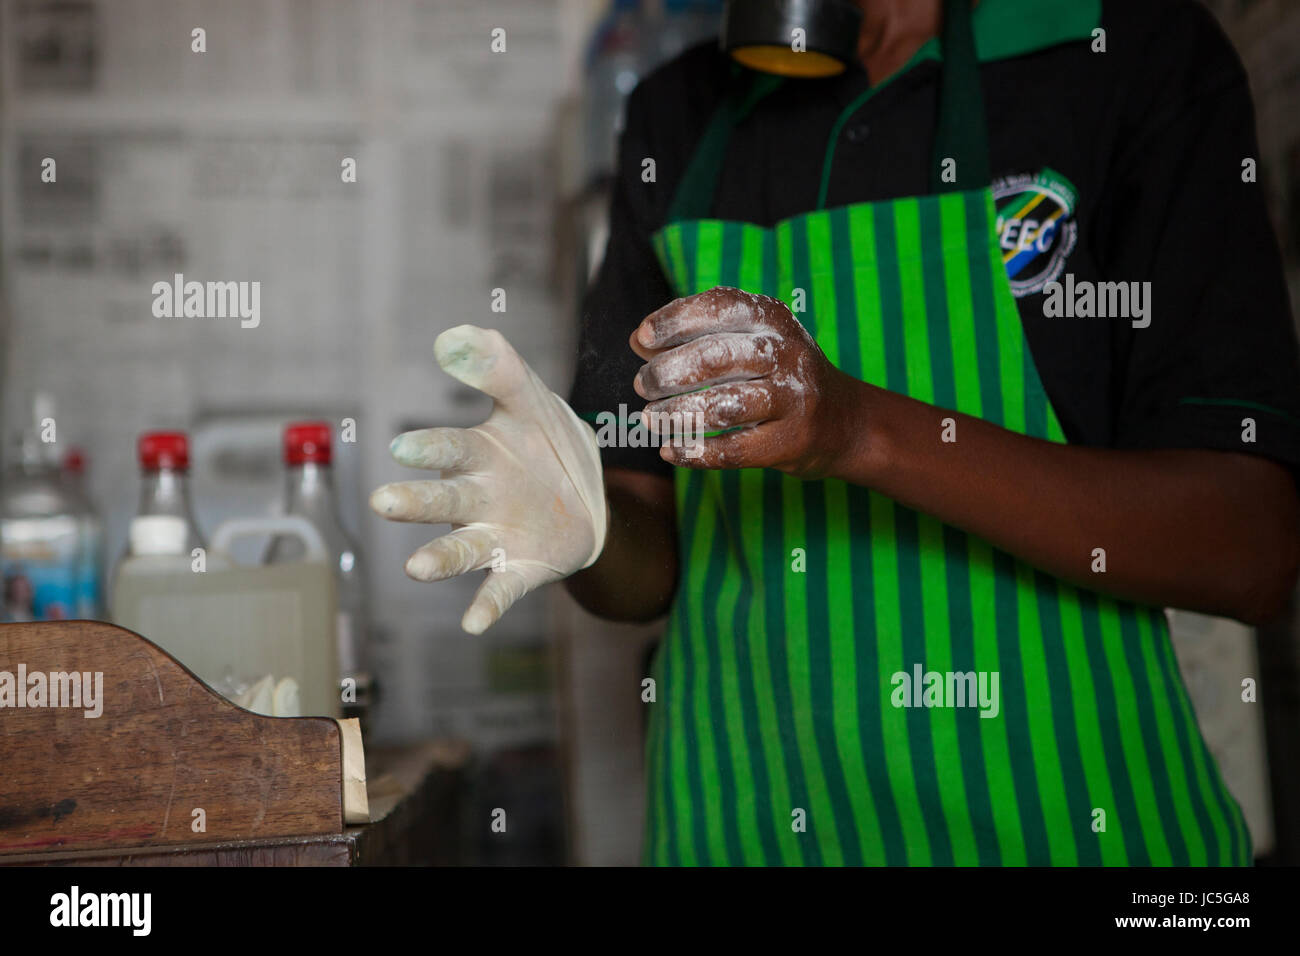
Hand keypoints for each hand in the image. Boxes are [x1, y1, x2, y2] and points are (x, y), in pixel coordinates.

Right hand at [370, 326, 606, 634]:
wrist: (589, 494)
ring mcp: (496, 535)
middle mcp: (477, 498)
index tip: (404, 447)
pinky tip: (473, 625)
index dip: (430, 447)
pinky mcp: (521, 567)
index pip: (450, 448)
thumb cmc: (544, 442)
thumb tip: (455, 337)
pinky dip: (487, 605)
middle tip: (384, 502)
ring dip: (440, 559)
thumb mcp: (530, 399)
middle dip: (416, 503)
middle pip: (443, 501)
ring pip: (462, 548)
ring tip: (416, 569)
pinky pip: (501, 589)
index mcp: (477, 454)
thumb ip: (497, 368)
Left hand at [630, 286, 856, 476]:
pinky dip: (695, 451)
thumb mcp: (746, 343)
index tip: (642, 339)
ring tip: (650, 418)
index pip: (719, 308)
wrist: (842, 421)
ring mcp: (792, 399)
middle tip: (643, 385)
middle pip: (716, 358)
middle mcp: (786, 353)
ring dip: (677, 413)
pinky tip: (670, 450)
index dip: (675, 321)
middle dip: (668, 372)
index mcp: (772, 319)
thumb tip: (638, 341)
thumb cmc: (776, 375)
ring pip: (723, 406)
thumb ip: (693, 337)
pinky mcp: (790, 441)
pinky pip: (734, 450)